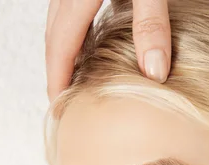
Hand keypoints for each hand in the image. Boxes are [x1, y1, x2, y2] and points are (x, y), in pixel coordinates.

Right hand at [45, 0, 170, 102]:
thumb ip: (151, 24)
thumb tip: (154, 74)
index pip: (60, 48)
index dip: (58, 81)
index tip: (60, 110)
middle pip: (54, 37)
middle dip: (57, 71)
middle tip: (65, 101)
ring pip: (61, 22)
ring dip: (66, 50)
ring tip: (78, 77)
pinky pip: (74, 9)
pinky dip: (79, 30)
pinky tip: (96, 40)